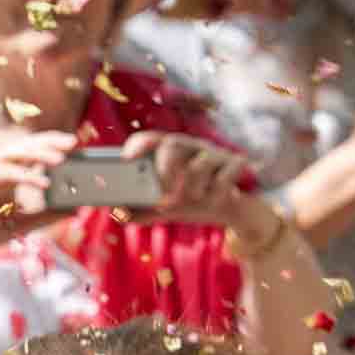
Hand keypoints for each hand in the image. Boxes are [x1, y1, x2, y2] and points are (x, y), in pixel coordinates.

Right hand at [0, 131, 75, 264]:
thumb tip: (73, 209)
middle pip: (20, 147)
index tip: (72, 142)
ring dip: (35, 154)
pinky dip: (22, 177)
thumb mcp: (19, 227)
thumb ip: (44, 217)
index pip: (27, 151)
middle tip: (70, 142)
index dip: (48, 143)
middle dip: (45, 142)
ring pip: (9, 155)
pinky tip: (42, 184)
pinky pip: (0, 176)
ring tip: (59, 160)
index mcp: (4, 176)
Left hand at [123, 133, 265, 231]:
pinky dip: (217, 194)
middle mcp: (191, 147)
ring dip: (193, 188)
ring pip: (200, 163)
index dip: (137, 145)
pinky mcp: (235, 164)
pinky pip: (224, 177)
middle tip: (164, 197)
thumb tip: (118, 215)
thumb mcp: (166, 208)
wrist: (233, 210)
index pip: (150, 139)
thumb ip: (142, 211)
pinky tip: (214, 201)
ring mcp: (214, 154)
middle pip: (173, 144)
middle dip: (165, 170)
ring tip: (194, 200)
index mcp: (171, 152)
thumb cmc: (193, 202)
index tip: (126, 160)